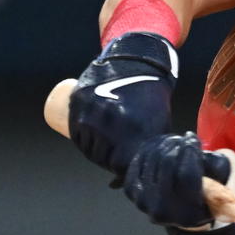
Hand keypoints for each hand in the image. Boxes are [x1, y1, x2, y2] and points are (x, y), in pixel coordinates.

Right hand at [68, 33, 177, 181]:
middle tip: (113, 152)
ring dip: (91, 149)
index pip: (118, 167)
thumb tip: (152, 172)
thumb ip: (156, 152)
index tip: (125, 163)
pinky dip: (79, 136)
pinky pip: (74, 128)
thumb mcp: (160, 128)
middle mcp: (109, 127)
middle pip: (100, 157)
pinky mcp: (79, 102)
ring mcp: (91, 114)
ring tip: (102, 143)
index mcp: (131, 137)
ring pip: (85, 145)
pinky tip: (87, 136)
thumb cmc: (152, 99)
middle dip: (106, 160)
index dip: (121, 169)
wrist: (138, 63)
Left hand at [123, 133, 234, 227]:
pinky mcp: (131, 191)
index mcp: (188, 214)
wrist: (183, 214)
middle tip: (186, 138)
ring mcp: (143, 202)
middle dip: (179, 144)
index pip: (186, 176)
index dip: (190, 152)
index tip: (194, 139)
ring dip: (166, 144)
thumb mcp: (223, 185)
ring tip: (177, 141)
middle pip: (167, 164)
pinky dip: (152, 147)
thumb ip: (219, 168)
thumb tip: (205, 152)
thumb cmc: (206, 197)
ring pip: (153, 158)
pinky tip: (164, 146)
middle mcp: (162, 211)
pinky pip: (140, 159)